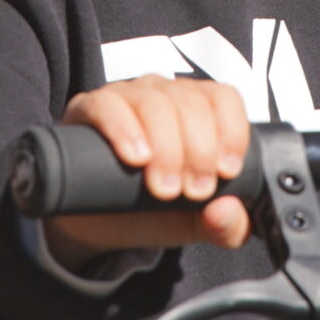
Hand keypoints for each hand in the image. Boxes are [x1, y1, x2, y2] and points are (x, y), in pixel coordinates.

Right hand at [42, 78, 252, 268]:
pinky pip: (107, 104)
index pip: (223, 97)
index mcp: (197, 108)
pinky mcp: (88, 107)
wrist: (97, 224)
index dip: (232, 131)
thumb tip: (227, 210)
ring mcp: (125, 96)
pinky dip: (124, 129)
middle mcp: (163, 93)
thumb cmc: (154, 210)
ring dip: (166, 146)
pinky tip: (136, 158)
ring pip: (154, 101)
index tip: (227, 172)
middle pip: (190, 102)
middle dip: (199, 150)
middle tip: (194, 191)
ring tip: (164, 188)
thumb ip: (226, 225)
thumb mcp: (195, 222)